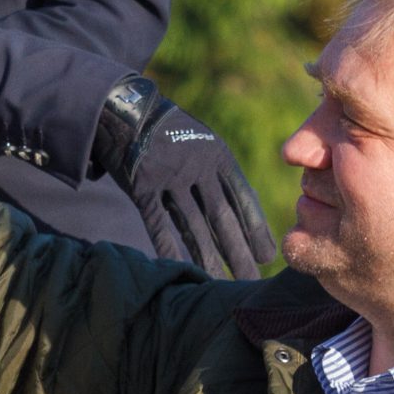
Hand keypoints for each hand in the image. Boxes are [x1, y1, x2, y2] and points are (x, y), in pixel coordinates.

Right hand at [92, 77, 278, 278]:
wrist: (127, 112)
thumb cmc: (171, 133)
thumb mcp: (204, 143)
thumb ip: (222, 173)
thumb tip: (247, 206)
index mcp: (218, 156)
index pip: (243, 198)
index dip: (256, 229)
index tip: (266, 255)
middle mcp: (198, 168)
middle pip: (222, 216)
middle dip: (238, 250)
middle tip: (252, 278)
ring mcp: (169, 177)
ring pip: (193, 225)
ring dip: (209, 257)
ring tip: (221, 281)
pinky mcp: (143, 187)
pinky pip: (159, 223)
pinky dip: (170, 247)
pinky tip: (182, 267)